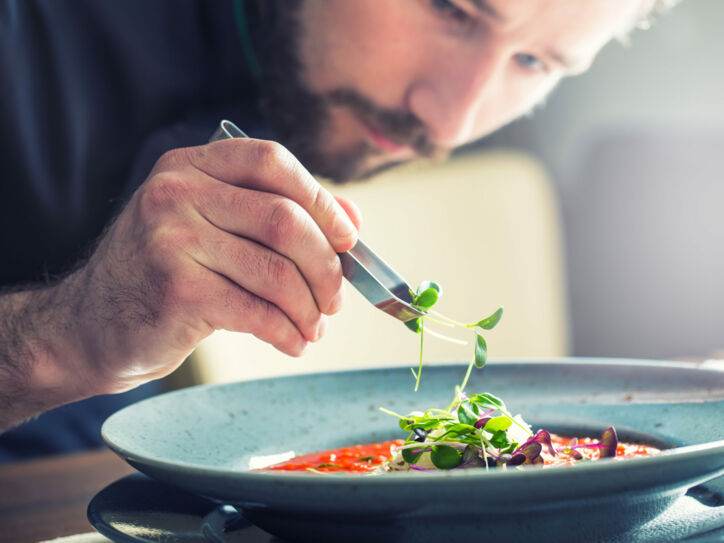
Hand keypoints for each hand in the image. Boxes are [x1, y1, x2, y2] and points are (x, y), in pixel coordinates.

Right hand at [60, 138, 359, 393]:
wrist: (90, 325)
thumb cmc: (165, 274)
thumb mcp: (212, 228)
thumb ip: (278, 214)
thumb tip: (352, 219)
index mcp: (191, 166)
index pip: (272, 161)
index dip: (322, 199)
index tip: (347, 237)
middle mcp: (176, 193)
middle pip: (284, 219)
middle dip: (326, 266)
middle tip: (335, 299)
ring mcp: (171, 240)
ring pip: (276, 271)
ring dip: (309, 308)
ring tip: (313, 328)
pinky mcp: (175, 290)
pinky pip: (257, 312)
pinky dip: (287, 332)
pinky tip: (292, 342)